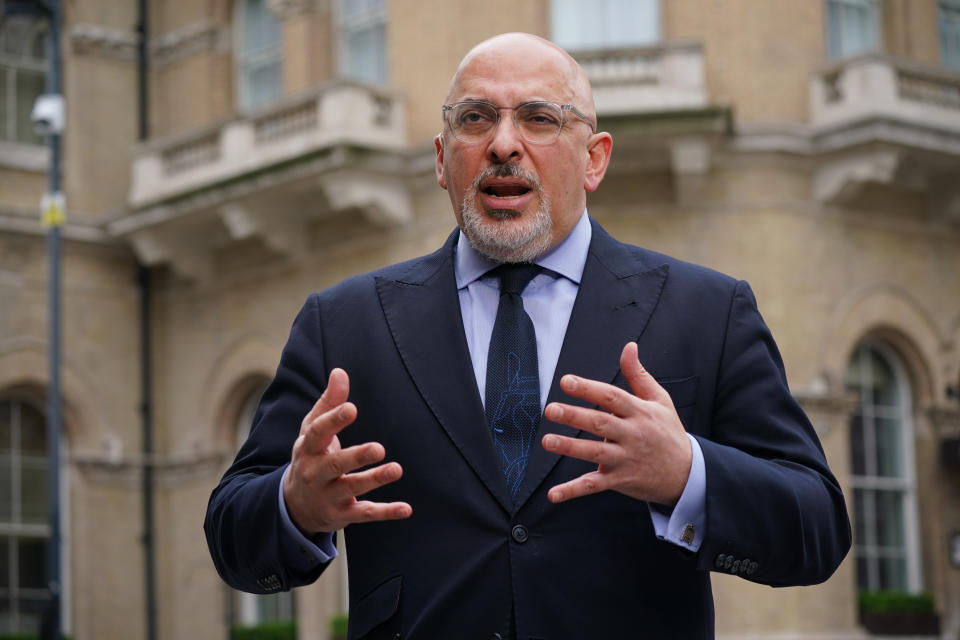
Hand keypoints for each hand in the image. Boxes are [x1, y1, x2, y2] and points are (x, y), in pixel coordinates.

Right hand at [283, 368, 411, 533]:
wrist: (294, 506)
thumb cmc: (311, 456)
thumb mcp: (312, 431)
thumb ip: (328, 402)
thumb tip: (340, 372)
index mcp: (308, 448)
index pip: (318, 433)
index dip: (333, 421)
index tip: (352, 408)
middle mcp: (315, 473)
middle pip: (335, 464)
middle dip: (356, 456)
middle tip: (378, 448)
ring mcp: (329, 496)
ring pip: (352, 488)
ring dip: (374, 480)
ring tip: (396, 469)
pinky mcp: (343, 514)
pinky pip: (365, 514)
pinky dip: (386, 512)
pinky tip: (407, 508)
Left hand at [541, 342, 691, 506]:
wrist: (688, 474)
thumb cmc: (668, 432)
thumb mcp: (660, 400)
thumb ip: (638, 374)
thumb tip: (628, 346)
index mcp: (640, 412)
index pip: (611, 397)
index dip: (589, 389)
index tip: (566, 381)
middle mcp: (632, 435)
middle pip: (601, 423)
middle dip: (575, 416)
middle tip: (550, 409)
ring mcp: (626, 459)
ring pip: (595, 452)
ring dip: (570, 447)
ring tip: (547, 441)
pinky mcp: (620, 480)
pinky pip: (594, 485)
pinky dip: (574, 490)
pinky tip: (554, 494)